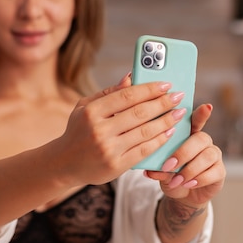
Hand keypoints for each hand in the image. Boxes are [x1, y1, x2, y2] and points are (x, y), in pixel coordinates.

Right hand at [53, 73, 187, 185]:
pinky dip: (159, 140)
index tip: (166, 84)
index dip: (149, 89)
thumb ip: (108, 93)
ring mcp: (108, 149)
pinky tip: (169, 132)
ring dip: (166, 121)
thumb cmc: (78, 131)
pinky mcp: (116, 166)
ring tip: (179, 113)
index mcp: (92, 111)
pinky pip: (144, 150)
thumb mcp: (85, 107)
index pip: (127, 96)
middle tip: (178, 97)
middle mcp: (99, 130)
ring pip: (145, 132)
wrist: (64, 164)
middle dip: (163, 103)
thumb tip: (131, 77)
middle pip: (139, 113)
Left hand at [145, 103, 225, 207]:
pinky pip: (214, 172)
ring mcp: (214, 155)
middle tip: (169, 166)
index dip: (202, 113)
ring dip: (190, 169)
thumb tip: (150, 170)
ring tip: (177, 180)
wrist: (182, 194)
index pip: (196, 120)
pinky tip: (189, 184)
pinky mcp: (220, 170)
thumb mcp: (161, 171)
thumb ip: (158, 168)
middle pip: (200, 139)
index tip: (206, 107)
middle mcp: (203, 141)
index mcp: (188, 134)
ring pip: (207, 156)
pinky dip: (199, 179)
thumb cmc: (171, 175)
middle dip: (183, 153)